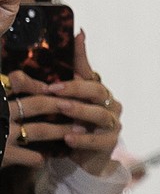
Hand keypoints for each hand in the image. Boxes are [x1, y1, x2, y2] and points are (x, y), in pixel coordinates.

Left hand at [8, 33, 123, 175]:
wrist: (86, 159)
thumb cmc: (70, 127)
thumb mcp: (55, 107)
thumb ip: (37, 91)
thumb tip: (14, 74)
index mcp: (95, 90)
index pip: (87, 68)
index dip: (81, 53)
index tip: (77, 34)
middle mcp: (108, 102)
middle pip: (96, 90)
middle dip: (74, 88)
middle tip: (53, 89)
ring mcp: (112, 122)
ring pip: (99, 113)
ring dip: (79, 111)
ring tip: (62, 109)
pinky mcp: (110, 142)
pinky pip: (99, 139)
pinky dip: (84, 138)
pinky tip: (68, 137)